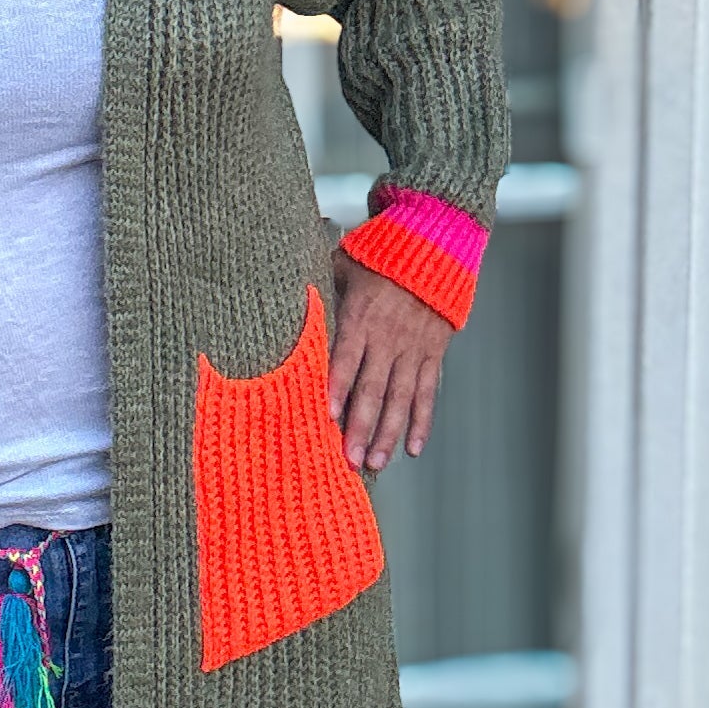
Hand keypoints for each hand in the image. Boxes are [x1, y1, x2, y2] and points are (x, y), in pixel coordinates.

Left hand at [327, 250, 451, 472]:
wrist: (435, 244)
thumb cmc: (379, 254)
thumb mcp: (342, 264)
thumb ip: (314, 285)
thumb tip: (274, 290)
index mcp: (361, 315)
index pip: (346, 356)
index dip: (336, 386)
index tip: (326, 415)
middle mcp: (389, 336)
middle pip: (373, 387)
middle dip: (361, 426)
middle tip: (349, 459)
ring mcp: (414, 347)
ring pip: (401, 397)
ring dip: (388, 433)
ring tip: (376, 463)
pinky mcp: (433, 352)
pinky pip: (428, 391)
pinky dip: (421, 421)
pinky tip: (412, 448)